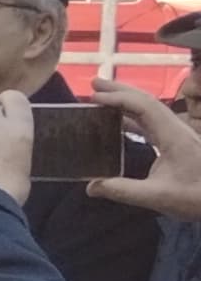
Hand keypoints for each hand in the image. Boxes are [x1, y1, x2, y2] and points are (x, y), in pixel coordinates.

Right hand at [88, 78, 200, 220]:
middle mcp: (176, 129)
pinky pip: (152, 122)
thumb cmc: (196, 196)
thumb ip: (123, 190)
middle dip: (121, 90)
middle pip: (147, 101)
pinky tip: (119, 122)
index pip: (144, 107)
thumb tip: (91, 187)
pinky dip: (133, 116)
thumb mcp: (158, 197)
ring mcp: (178, 134)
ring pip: (150, 109)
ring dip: (127, 100)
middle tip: (94, 83)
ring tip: (103, 96)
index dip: (119, 99)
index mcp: (173, 136)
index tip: (94, 97)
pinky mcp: (178, 142)